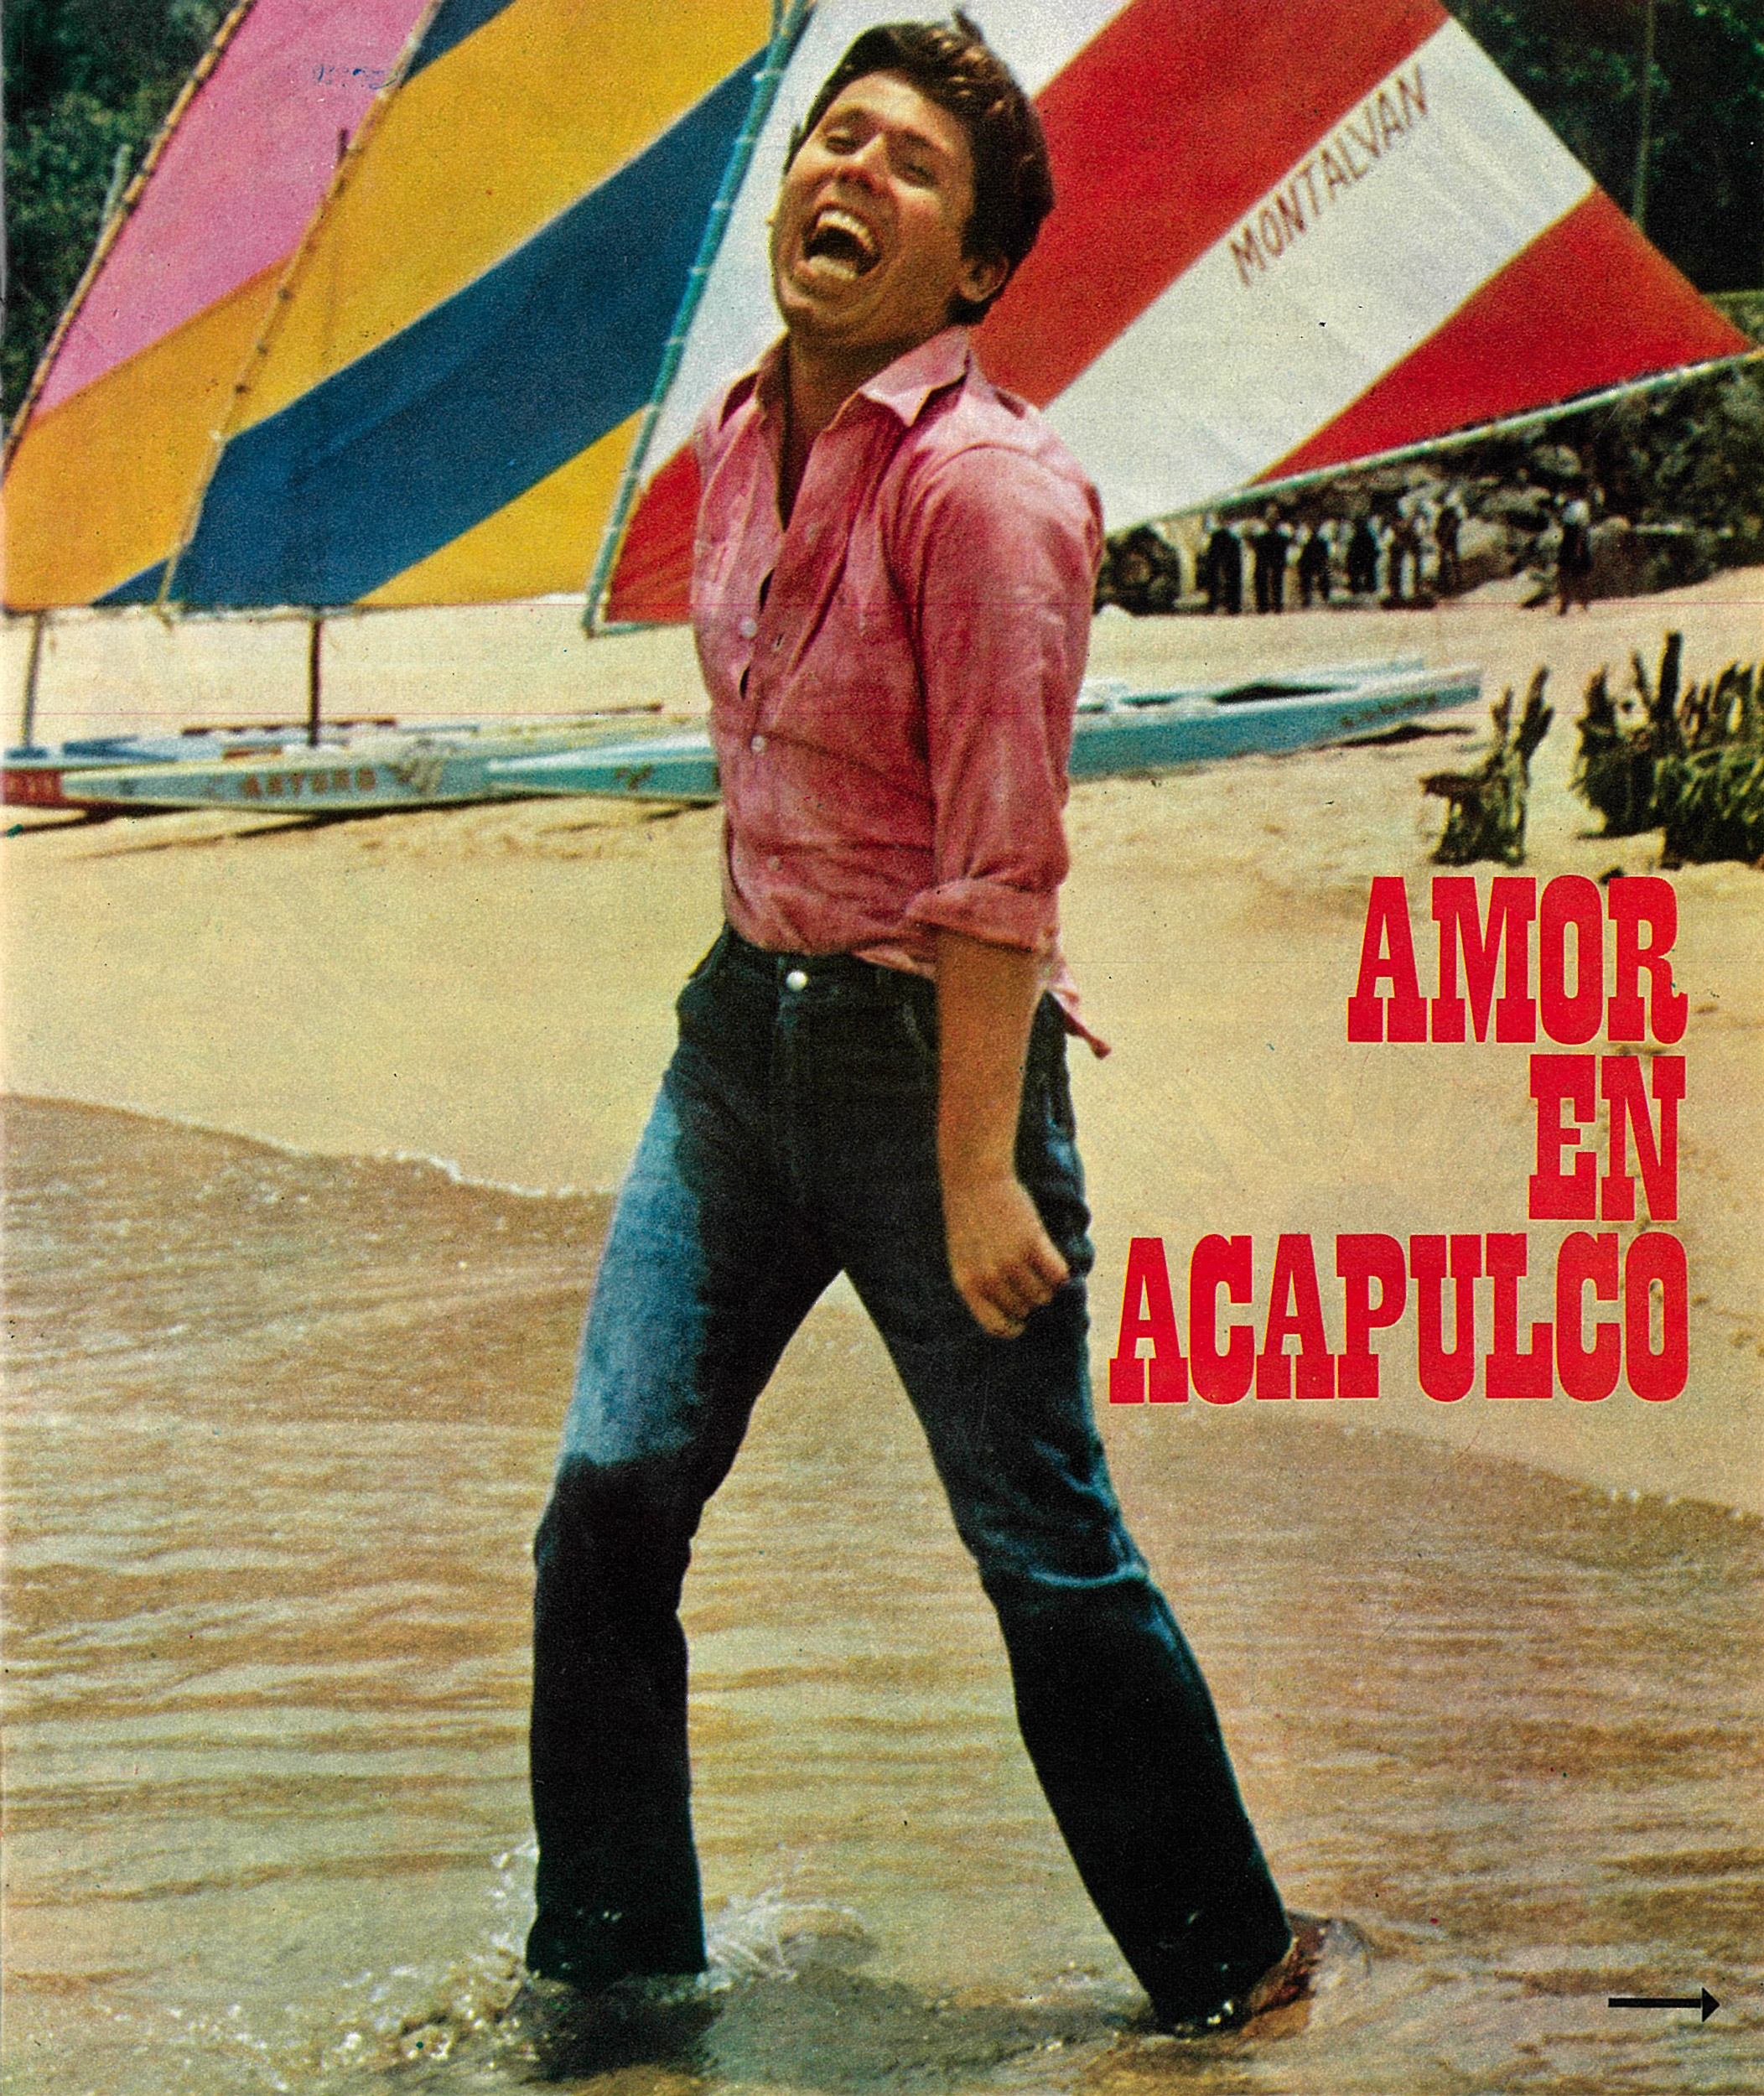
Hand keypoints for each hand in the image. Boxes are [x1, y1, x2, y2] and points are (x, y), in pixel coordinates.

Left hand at [943, 1164, 1068, 1338]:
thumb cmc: (969, 1219)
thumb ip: (980, 1285)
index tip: (1021, 1322)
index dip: (1012, 1327)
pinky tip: (1053, 1260)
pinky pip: (1057, 1275)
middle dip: (1028, 1297)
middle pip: (1024, 1308)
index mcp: (968, 1284)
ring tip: (1037, 1266)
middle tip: (1028, 1277)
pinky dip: (1060, 1272)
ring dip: (1045, 1285)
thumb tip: (1010, 1313)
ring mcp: (1011, 1261)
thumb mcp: (963, 1257)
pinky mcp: (1032, 1243)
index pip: (996, 1326)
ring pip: (1043, 1294)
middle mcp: (989, 1278)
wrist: (974, 1179)